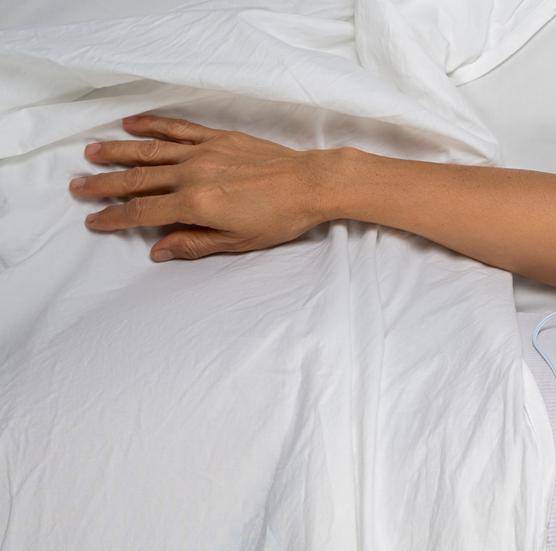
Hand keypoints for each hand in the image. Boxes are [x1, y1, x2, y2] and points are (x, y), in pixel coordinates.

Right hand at [70, 113, 343, 262]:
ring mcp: (202, 152)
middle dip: (104, 184)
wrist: (310, 183)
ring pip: (149, 150)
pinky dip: (151, 126)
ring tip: (90, 152)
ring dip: (117, 151)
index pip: (143, 212)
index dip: (114, 218)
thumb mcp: (238, 242)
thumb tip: (157, 251)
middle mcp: (191, 174)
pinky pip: (176, 129)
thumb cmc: (279, 219)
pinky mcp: (216, 137)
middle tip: (75, 186)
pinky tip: (130, 124)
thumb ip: (195, 243)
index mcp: (195, 204)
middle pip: (137, 179)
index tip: (92, 221)